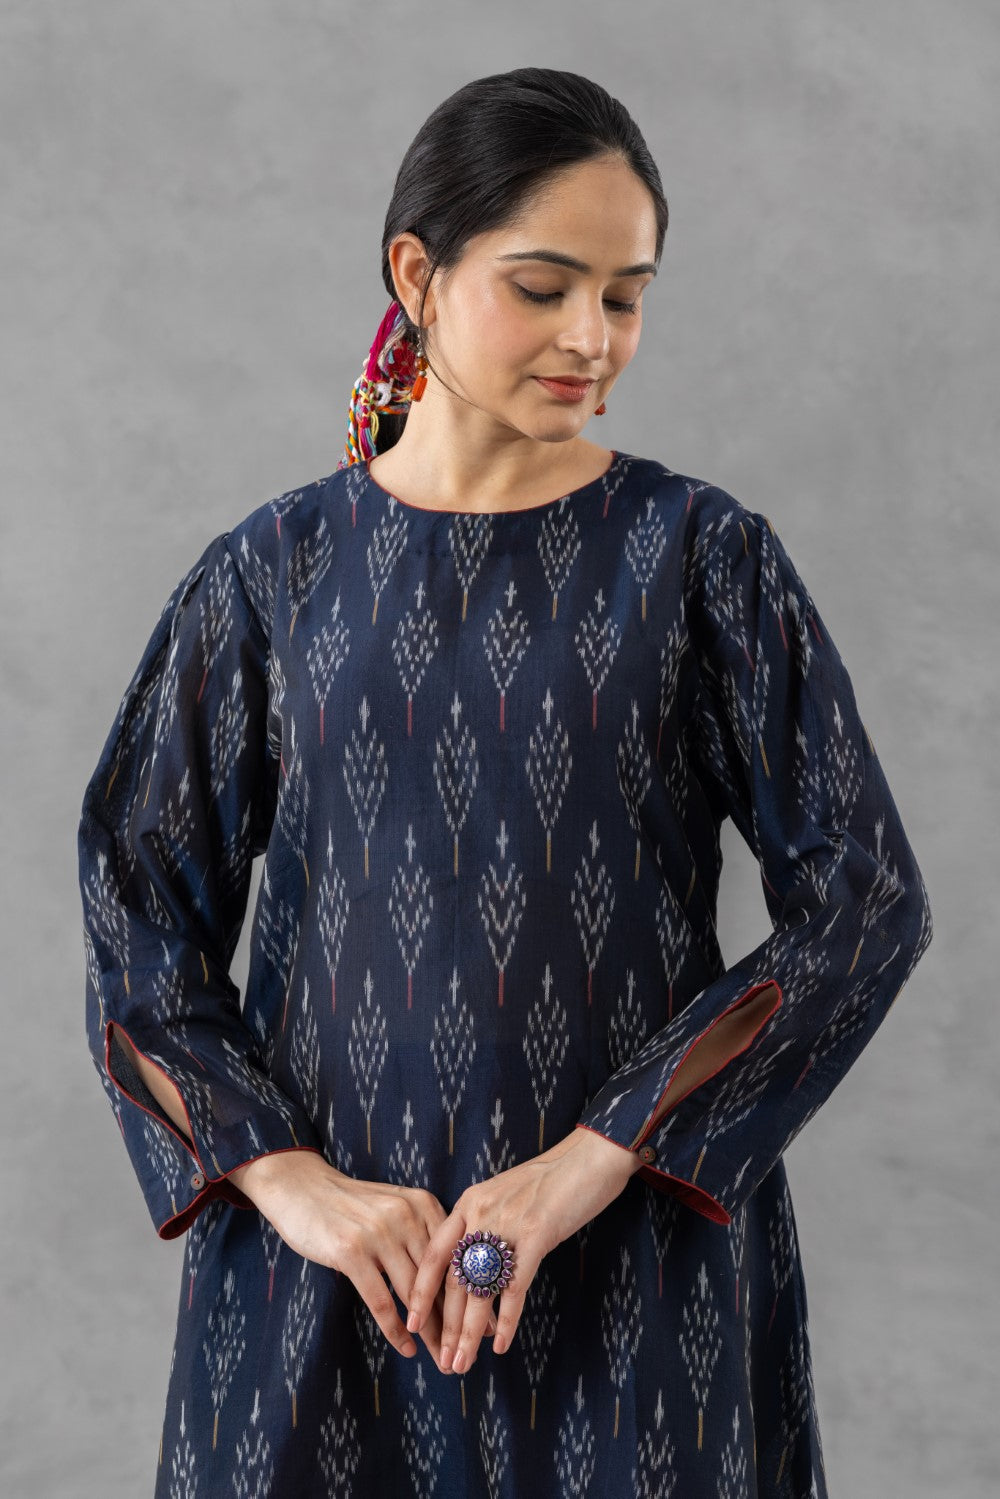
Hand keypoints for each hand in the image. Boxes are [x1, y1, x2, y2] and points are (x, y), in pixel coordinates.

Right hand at [228, 1148, 495, 1372]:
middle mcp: (406, 1216)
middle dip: (456, 1320)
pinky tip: (406, 1348)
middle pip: (439, 1279)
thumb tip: (455, 1275)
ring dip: (430, 1332)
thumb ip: (422, 1233)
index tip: (489, 1323)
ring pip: (414, 1295)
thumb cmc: (351, 1205)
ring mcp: (379, 1233)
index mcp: (422, 1204)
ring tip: (442, 1359)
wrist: (302, 1187)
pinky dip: (396, 1329)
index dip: (474, 1293)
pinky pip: (381, 1301)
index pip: (457, 1256)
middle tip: (470, 1352)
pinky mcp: (351, 1252)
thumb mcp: (394, 1207)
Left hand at [405, 1126, 641, 1373]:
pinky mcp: (536, 1235)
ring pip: (479, 1291)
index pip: (435, 1254)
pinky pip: (514, 1288)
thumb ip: (485, 1222)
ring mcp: (507, 1224)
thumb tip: (472, 1261)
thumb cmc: (550, 1180)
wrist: (588, 1157)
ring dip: (468, 1333)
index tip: (411, 1322)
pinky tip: (500, 1345)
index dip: (420, 1291)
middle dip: (445, 1326)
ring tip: (460, 1363)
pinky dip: (506, 1321)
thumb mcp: (505, 1195)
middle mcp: (481, 1213)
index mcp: (469, 1202)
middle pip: (455, 1280)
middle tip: (442, 1360)